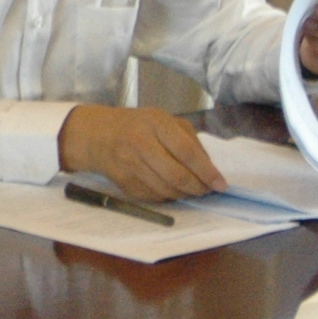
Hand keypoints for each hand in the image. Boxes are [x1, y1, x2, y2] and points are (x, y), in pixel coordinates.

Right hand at [57, 104, 222, 202]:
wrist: (96, 135)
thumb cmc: (137, 125)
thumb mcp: (164, 120)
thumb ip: (189, 140)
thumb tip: (209, 168)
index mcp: (156, 123)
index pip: (187, 152)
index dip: (206, 171)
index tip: (220, 184)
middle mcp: (141, 143)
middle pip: (177, 175)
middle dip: (197, 188)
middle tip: (207, 191)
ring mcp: (130, 164)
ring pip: (165, 190)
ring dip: (184, 194)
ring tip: (192, 190)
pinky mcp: (123, 182)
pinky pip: (152, 197)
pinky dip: (167, 198)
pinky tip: (172, 190)